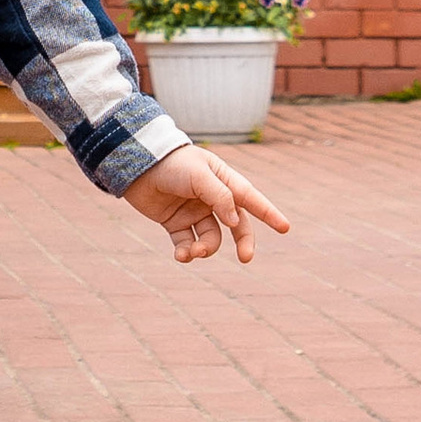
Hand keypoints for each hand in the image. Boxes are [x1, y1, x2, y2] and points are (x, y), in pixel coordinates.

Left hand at [126, 142, 290, 265]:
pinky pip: (187, 244)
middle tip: (246, 258)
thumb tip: (236, 221)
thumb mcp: (199, 175)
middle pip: (236, 225)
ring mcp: (193, 211)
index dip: (268, 213)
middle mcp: (211, 198)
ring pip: (210, 238)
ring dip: (206, 249)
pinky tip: (182, 256)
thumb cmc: (171, 163)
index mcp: (222, 180)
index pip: (250, 199)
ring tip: (195, 252)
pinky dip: (186, 253)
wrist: (134, 163)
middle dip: (243, 242)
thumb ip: (220, 196)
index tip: (286, 228)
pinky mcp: (174, 222)